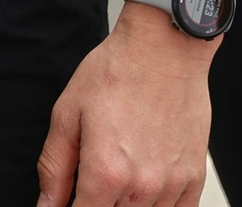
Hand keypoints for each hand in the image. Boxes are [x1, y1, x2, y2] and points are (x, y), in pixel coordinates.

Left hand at [35, 2, 215, 206]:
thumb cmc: (116, 73)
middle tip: (92, 176)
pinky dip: (158, 206)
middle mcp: (141, 186)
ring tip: (119, 172)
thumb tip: (47, 205)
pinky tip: (145, 186)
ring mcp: (171, 185)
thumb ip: (54, 167)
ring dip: (127, 204)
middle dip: (97, 202)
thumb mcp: (67, 114)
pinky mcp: (194, 177)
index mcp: (105, 173)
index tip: (70, 199)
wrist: (163, 50)